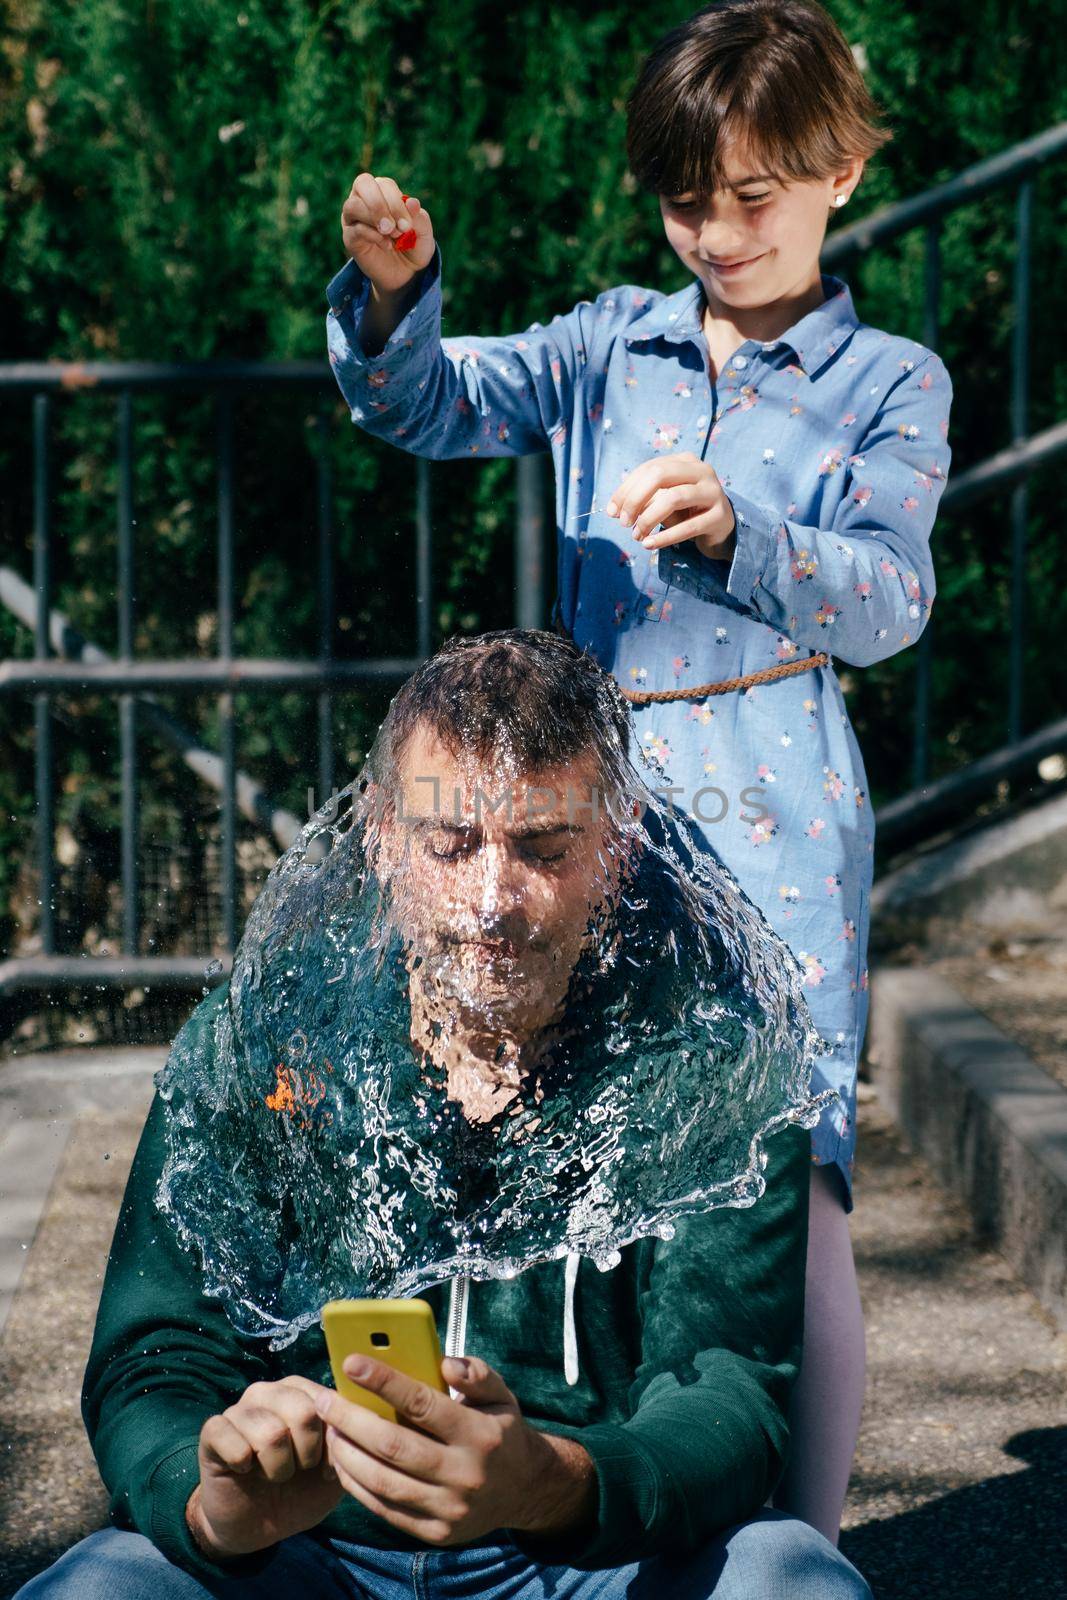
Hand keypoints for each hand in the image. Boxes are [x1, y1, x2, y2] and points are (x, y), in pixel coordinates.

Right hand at [188, 1375, 343, 1558]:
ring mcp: (239, 1409)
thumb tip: (346, 1426)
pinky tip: (243, 1471)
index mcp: (302, 1393)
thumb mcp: (332, 1473)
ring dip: (277, 1468)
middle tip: (297, 1471)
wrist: (256, 1527)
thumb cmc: (299, 1492)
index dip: (331, 1442)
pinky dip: (242, 1465)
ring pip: (271, 1433)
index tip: (325, 1469)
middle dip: (307, 1455)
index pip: (329, 1402)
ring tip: (272, 1474)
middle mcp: (270, 1392)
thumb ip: (344, 1445)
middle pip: (303, 1412)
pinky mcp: (213, 1431)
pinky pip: (231, 1440)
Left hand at [315, 1352, 590, 1546]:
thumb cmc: (500, 1430)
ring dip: (347, 1455)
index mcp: (480, 1434)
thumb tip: (444, 1363)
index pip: (422, 1404)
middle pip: (394, 1446)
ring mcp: (450, 1509)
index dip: (383, 1381)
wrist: (524, 1489)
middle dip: (351, 1420)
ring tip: (329, 1430)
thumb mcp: (500, 1395)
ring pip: (384, 1482)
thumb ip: (476, 1374)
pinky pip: (386, 1509)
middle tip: (325, 1399)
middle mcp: (465, 1474)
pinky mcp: (436, 1533)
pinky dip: (358, 1486)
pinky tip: (343, 1462)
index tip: (351, 1362)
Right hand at [341, 172, 434, 294]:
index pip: (384, 184)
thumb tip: (411, 202)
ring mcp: (354, 218)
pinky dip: (373, 236)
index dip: (396, 201)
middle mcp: (365, 200)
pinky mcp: (350, 238)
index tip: (408, 226)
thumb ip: (419, 217)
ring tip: (391, 234)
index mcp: (383, 192)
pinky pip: (355, 229)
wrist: (406, 274)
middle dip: (380, 204)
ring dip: (374, 218)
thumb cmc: (414, 247)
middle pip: (363, 184)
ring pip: (352, 205)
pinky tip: (387, 245)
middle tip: (395, 227)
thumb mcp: (424, 233)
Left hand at [605, 451, 736, 562]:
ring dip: (649, 518)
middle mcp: (702, 470)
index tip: (611, 512)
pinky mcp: (719, 516)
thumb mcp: (664, 500)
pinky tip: (649, 544)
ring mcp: (713, 492)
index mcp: (685, 461)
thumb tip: (615, 510)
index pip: (649, 468)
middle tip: (623, 522)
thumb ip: (643, 499)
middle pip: (660, 475)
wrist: (721, 528)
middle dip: (635, 499)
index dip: (626, 489)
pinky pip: (688, 527)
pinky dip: (665, 537)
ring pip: (674, 498)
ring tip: (636, 535)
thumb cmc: (687, 511)